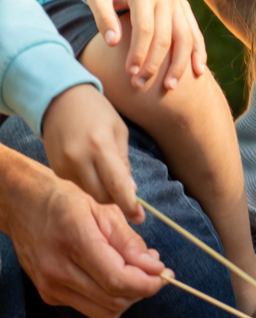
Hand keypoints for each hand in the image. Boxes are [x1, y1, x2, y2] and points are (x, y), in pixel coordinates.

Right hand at [1, 151, 167, 317]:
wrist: (24, 205)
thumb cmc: (67, 200)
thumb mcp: (104, 209)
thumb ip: (129, 241)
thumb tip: (154, 267)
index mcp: (75, 240)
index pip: (117, 279)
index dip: (147, 283)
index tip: (165, 273)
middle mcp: (58, 269)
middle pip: (113, 300)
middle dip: (142, 289)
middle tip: (156, 270)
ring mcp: (50, 286)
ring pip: (104, 311)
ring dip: (129, 297)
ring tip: (139, 272)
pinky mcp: (49, 295)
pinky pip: (90, 307)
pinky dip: (110, 296)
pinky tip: (117, 274)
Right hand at [42, 84, 142, 221]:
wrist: (60, 99)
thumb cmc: (97, 112)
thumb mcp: (119, 131)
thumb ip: (124, 162)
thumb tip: (130, 191)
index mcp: (100, 145)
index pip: (117, 184)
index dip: (129, 204)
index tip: (139, 218)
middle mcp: (79, 157)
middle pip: (102, 195)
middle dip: (116, 198)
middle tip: (126, 192)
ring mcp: (63, 164)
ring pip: (90, 191)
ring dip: (102, 187)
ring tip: (104, 165)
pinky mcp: (55, 168)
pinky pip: (78, 183)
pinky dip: (88, 179)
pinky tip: (89, 161)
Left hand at [87, 0, 205, 89]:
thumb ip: (103, 17)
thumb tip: (113, 44)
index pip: (145, 28)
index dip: (139, 53)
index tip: (130, 73)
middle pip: (167, 37)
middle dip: (156, 64)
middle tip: (141, 84)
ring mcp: (179, 3)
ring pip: (186, 38)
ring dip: (180, 64)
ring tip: (170, 87)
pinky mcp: (185, 10)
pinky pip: (196, 34)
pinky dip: (199, 53)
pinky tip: (197, 72)